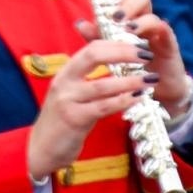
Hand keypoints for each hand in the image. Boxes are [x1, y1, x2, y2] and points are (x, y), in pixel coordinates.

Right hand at [26, 38, 149, 181]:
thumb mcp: (72, 94)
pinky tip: (138, 98)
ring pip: (102, 84)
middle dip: (122, 53)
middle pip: (93, 56)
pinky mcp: (74, 119)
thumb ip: (89, 78)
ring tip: (150, 79)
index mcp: (65, 73)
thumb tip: (116, 63)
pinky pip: (103, 107)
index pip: (91, 48)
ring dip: (129, 81)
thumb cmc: (62, 120)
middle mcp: (64, 82)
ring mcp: (67, 100)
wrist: (42, 148)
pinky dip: (123, 101)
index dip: (116, 44)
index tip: (137, 45)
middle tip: (146, 55)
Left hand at [101, 0, 192, 117]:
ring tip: (124, 27)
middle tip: (114, 15)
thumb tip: (79, 22)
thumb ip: (96, 36)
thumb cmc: (132, 65)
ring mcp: (156, 29)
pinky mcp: (168, 42)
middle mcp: (142, 17)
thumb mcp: (109, 50)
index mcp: (127, 15)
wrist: (156, 89)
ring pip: (149, 9)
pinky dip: (152, 28)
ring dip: (135, 16)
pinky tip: (141, 35)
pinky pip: (163, 28)